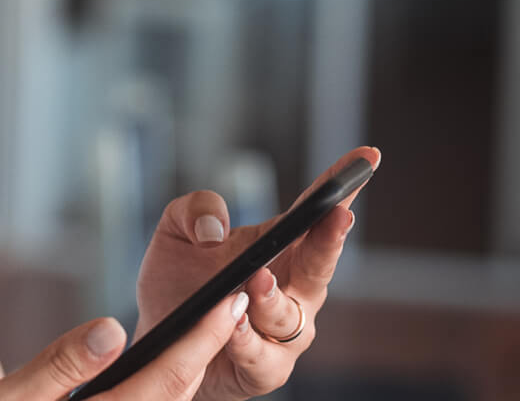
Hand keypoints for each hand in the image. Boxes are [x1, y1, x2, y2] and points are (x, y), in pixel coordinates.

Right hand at [0, 292, 247, 399]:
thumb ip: (57, 364)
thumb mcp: (1, 400)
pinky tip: (168, 366)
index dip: (202, 338)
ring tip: (209, 327)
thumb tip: (112, 328)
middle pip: (178, 393)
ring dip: (191, 369)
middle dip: (208, 349)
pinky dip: (165, 387)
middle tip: (234, 303)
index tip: (229, 302)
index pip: (166, 376)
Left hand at [134, 147, 380, 400]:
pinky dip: (247, 340)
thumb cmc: (176, 281)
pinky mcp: (263, 368)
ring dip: (274, 297)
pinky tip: (233, 324)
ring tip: (255, 280)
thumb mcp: (174, 231)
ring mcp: (282, 332)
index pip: (314, 213)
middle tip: (337, 213)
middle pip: (320, 262)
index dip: (342, 185)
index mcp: (278, 248)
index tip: (366, 156)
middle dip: (331, 238)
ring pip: (292, 315)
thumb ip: (193, 209)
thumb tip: (215, 228)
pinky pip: (263, 357)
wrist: (156, 338)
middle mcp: (292, 289)